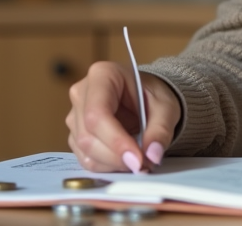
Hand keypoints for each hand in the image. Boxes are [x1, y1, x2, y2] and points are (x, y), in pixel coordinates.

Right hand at [66, 61, 180, 172]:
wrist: (146, 97)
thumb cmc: (153, 95)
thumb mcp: (166, 107)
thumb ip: (161, 130)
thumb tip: (152, 156)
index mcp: (102, 75)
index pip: (97, 113)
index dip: (115, 140)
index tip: (137, 159)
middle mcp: (81, 93)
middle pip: (88, 135)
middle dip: (116, 156)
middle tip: (143, 164)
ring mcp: (75, 115)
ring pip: (85, 150)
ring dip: (112, 163)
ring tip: (138, 161)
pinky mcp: (76, 134)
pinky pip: (85, 159)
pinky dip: (107, 166)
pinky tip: (125, 160)